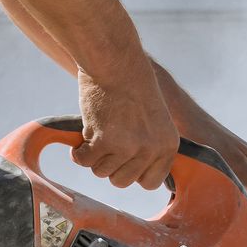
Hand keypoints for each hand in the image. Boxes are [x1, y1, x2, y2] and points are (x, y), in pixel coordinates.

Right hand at [72, 62, 179, 188]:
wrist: (116, 63)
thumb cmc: (132, 86)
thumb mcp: (154, 119)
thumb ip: (150, 146)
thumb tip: (136, 175)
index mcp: (168, 145)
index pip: (150, 182)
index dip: (133, 172)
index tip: (124, 159)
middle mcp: (150, 149)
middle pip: (122, 181)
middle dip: (110, 165)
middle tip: (106, 143)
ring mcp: (127, 147)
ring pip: (101, 172)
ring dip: (94, 157)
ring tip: (96, 135)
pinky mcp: (103, 141)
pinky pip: (84, 161)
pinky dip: (78, 153)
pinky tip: (81, 138)